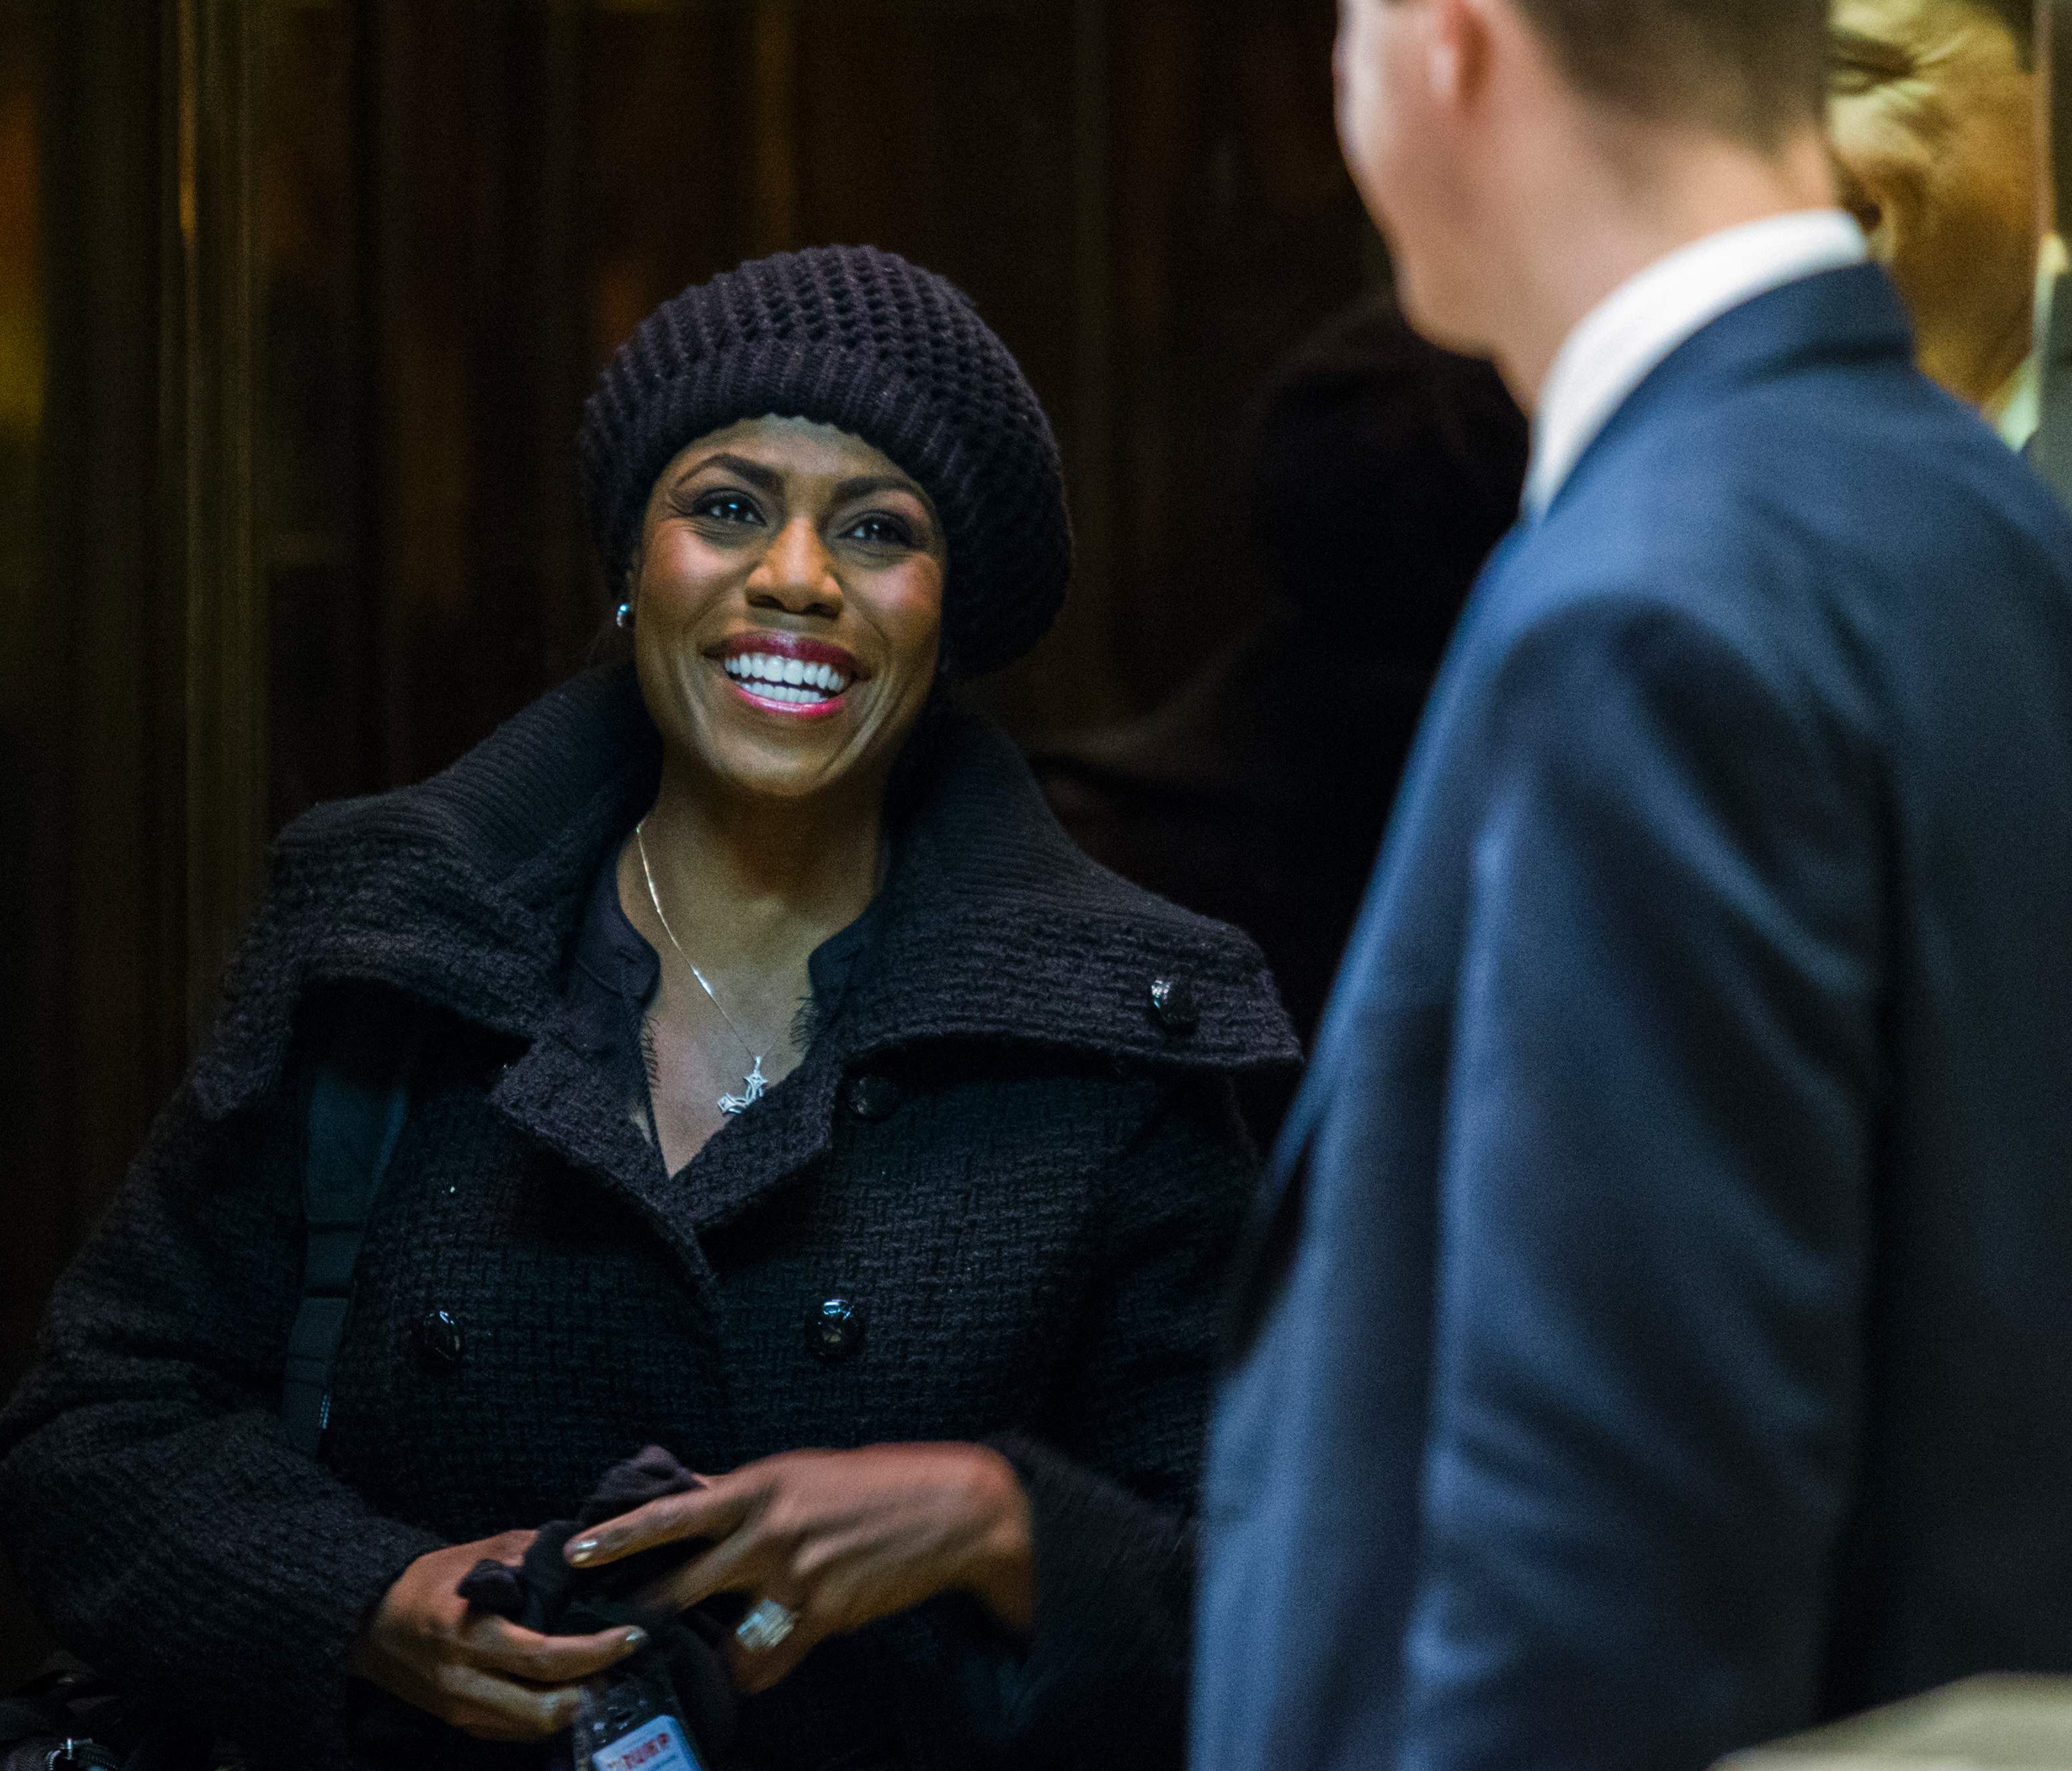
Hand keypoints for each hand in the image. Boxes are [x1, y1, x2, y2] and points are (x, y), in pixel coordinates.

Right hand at [349, 1530, 646, 1741]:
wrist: (367, 1620)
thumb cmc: (427, 1580)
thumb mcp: (478, 1553)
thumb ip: (530, 1552)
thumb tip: (584, 1551)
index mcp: (469, 1633)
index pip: (545, 1656)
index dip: (596, 1651)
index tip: (633, 1634)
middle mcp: (464, 1680)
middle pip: (543, 1709)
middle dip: (592, 1689)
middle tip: (622, 1658)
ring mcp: (459, 1708)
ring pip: (531, 1727)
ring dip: (573, 1706)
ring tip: (601, 1673)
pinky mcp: (457, 1721)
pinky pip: (512, 1731)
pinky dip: (546, 1716)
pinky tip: (567, 1689)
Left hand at [564, 1444, 1032, 1693]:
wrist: (948, 1510)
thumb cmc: (874, 1484)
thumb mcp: (803, 1473)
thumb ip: (747, 1493)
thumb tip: (695, 1494)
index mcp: (761, 1486)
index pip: (673, 1512)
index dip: (619, 1534)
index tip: (576, 1551)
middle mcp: (769, 1532)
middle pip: (682, 1583)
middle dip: (644, 1613)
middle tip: (611, 1631)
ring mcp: (794, 1579)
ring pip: (723, 1637)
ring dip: (702, 1651)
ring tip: (686, 1660)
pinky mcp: (822, 1617)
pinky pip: (767, 1661)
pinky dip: (755, 1668)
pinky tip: (749, 1669)